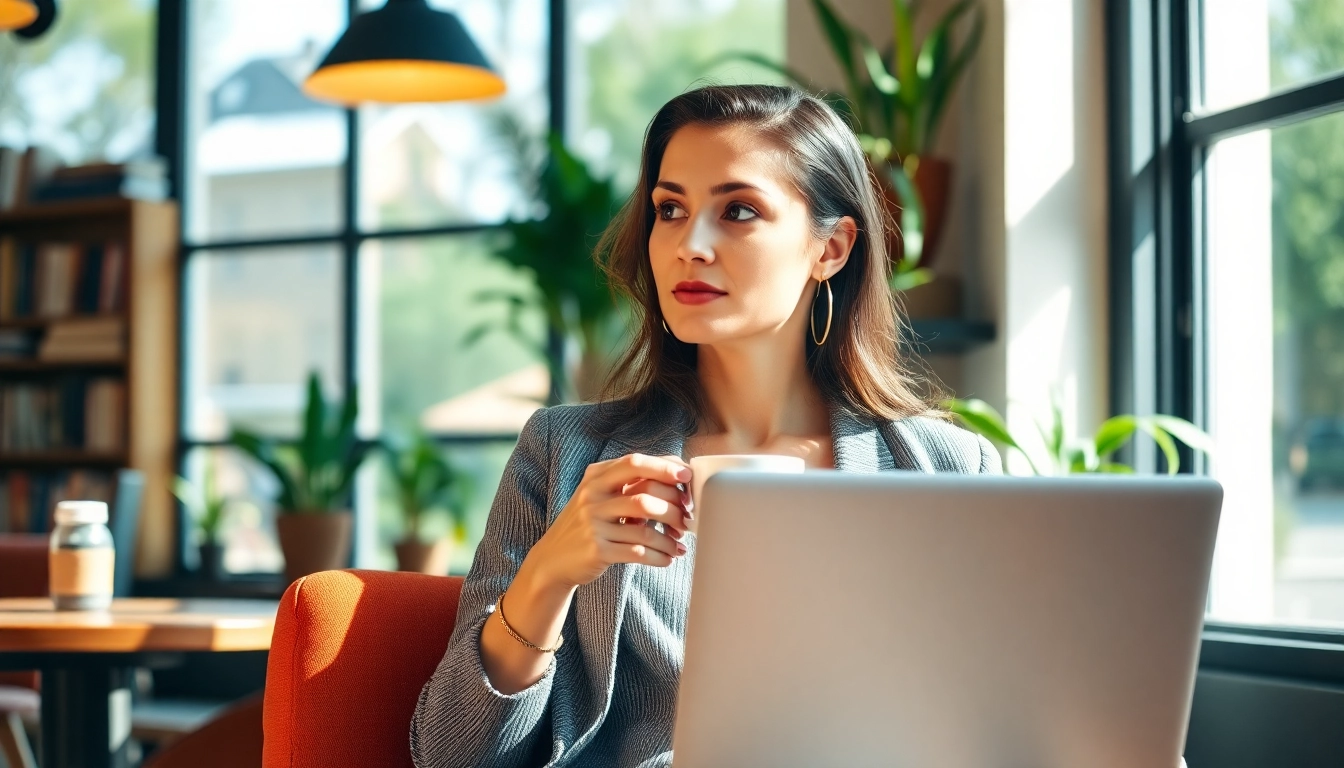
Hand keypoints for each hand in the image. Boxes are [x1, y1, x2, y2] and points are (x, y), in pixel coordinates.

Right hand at [524, 453, 691, 589]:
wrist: (553, 560)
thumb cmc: (588, 524)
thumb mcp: (600, 496)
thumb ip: (629, 482)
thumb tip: (677, 472)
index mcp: (596, 477)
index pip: (635, 463)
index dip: (664, 467)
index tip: (687, 477)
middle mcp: (592, 497)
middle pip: (644, 496)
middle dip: (673, 508)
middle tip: (688, 519)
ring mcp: (592, 524)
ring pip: (644, 528)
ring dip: (669, 537)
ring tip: (679, 544)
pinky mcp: (597, 550)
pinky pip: (638, 552)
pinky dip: (659, 556)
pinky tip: (667, 558)